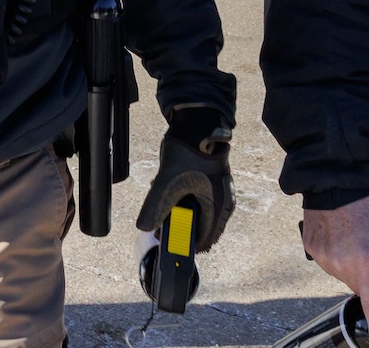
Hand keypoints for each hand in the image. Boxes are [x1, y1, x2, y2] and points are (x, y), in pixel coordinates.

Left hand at [136, 110, 235, 251]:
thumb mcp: (167, 181)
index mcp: (219, 206)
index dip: (184, 244)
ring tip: (163, 197)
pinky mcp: (212, 183)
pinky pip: (196, 200)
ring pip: (196, 213)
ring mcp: (220, 192)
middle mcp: (224, 202)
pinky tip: (168, 187)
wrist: (196, 123)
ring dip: (178, 210)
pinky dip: (181, 199)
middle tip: (160, 217)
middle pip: (199, 228)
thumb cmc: (188, 151)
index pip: (205, 240)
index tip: (166, 239)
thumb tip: (144, 228)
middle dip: (178, 224)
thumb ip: (155, 207)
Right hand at [301, 191, 368, 347]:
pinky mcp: (312, 250)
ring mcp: (325, 259)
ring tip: (355, 238)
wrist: (335, 178)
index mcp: (367, 263)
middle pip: (361, 288)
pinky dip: (338, 256)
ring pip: (345, 277)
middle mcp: (342, 265)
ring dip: (353, 266)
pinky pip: (330, 264)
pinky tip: (341, 236)